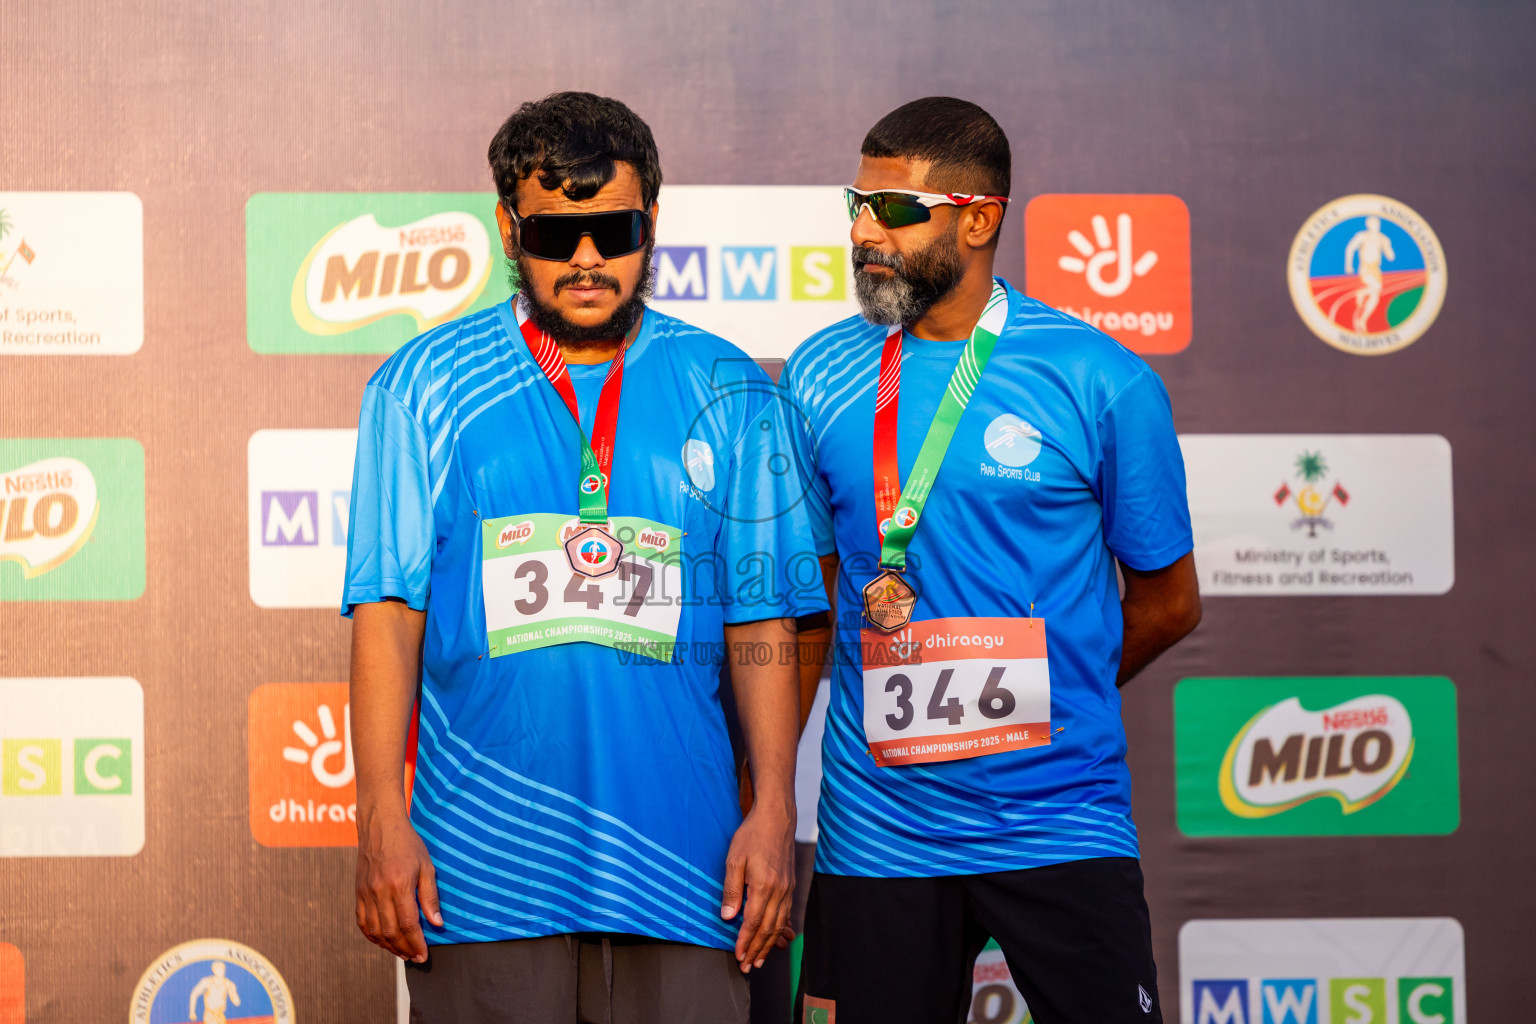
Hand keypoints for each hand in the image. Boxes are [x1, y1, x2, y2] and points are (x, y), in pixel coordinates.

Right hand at [355, 806, 443, 962]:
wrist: (379, 826)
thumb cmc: (407, 844)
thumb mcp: (426, 866)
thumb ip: (430, 896)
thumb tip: (436, 923)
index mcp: (399, 885)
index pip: (408, 924)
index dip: (416, 943)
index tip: (424, 955)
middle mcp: (379, 892)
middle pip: (390, 932)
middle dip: (404, 949)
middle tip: (415, 958)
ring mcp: (366, 893)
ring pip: (375, 931)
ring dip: (388, 947)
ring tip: (402, 954)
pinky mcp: (358, 893)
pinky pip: (362, 922)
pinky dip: (372, 936)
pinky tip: (382, 941)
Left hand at [720, 802, 794, 972]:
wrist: (776, 818)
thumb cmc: (752, 836)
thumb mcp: (734, 859)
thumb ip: (732, 890)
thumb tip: (728, 917)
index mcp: (763, 886)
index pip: (753, 922)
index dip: (745, 942)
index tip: (739, 956)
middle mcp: (779, 891)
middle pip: (768, 929)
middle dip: (757, 949)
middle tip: (748, 966)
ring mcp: (788, 888)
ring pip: (779, 924)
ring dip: (769, 944)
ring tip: (761, 959)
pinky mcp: (791, 885)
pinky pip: (786, 913)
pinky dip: (780, 929)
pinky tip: (775, 938)